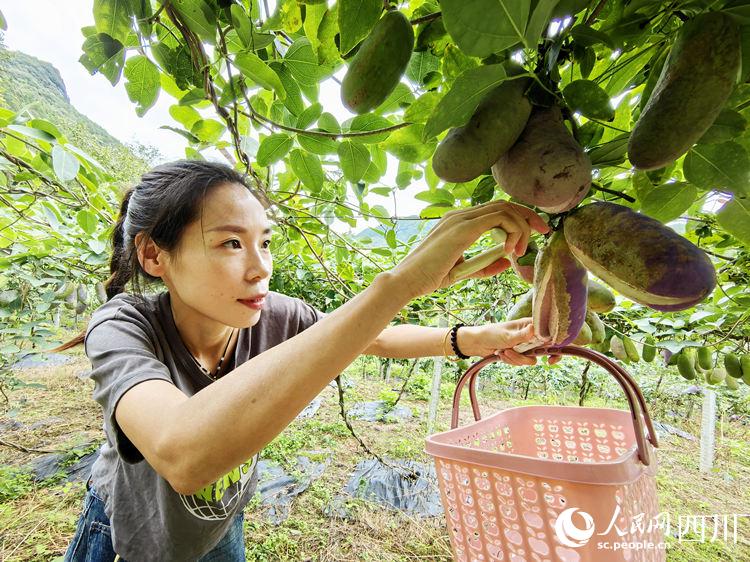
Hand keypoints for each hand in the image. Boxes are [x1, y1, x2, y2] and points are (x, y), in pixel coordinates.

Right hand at [390, 201, 548, 298]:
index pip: (495, 209)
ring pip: (505, 209)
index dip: (519, 218)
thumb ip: (485, 264)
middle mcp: (460, 214)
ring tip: (521, 252)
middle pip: (504, 203)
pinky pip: (500, 219)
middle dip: (529, 216)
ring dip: (522, 227)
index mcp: (458, 221)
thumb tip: (508, 260)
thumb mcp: (463, 270)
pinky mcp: (464, 228)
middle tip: (544, 231)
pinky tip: (510, 252)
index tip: (534, 233)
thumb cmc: (428, 278)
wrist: (406, 281)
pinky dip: (513, 232)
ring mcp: (461, 219)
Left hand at [457, 319, 563, 365]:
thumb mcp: (507, 335)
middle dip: (532, 356)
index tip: (553, 354)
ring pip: (530, 359)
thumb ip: (522, 335)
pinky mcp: (518, 354)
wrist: (477, 343)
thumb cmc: (491, 334)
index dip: (555, 344)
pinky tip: (501, 354)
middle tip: (539, 360)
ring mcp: (524, 346)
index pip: (549, 333)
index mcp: (530, 326)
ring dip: (517, 359)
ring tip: (503, 352)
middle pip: (543, 349)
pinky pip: (521, 362)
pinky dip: (511, 361)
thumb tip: (534, 328)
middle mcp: (529, 335)